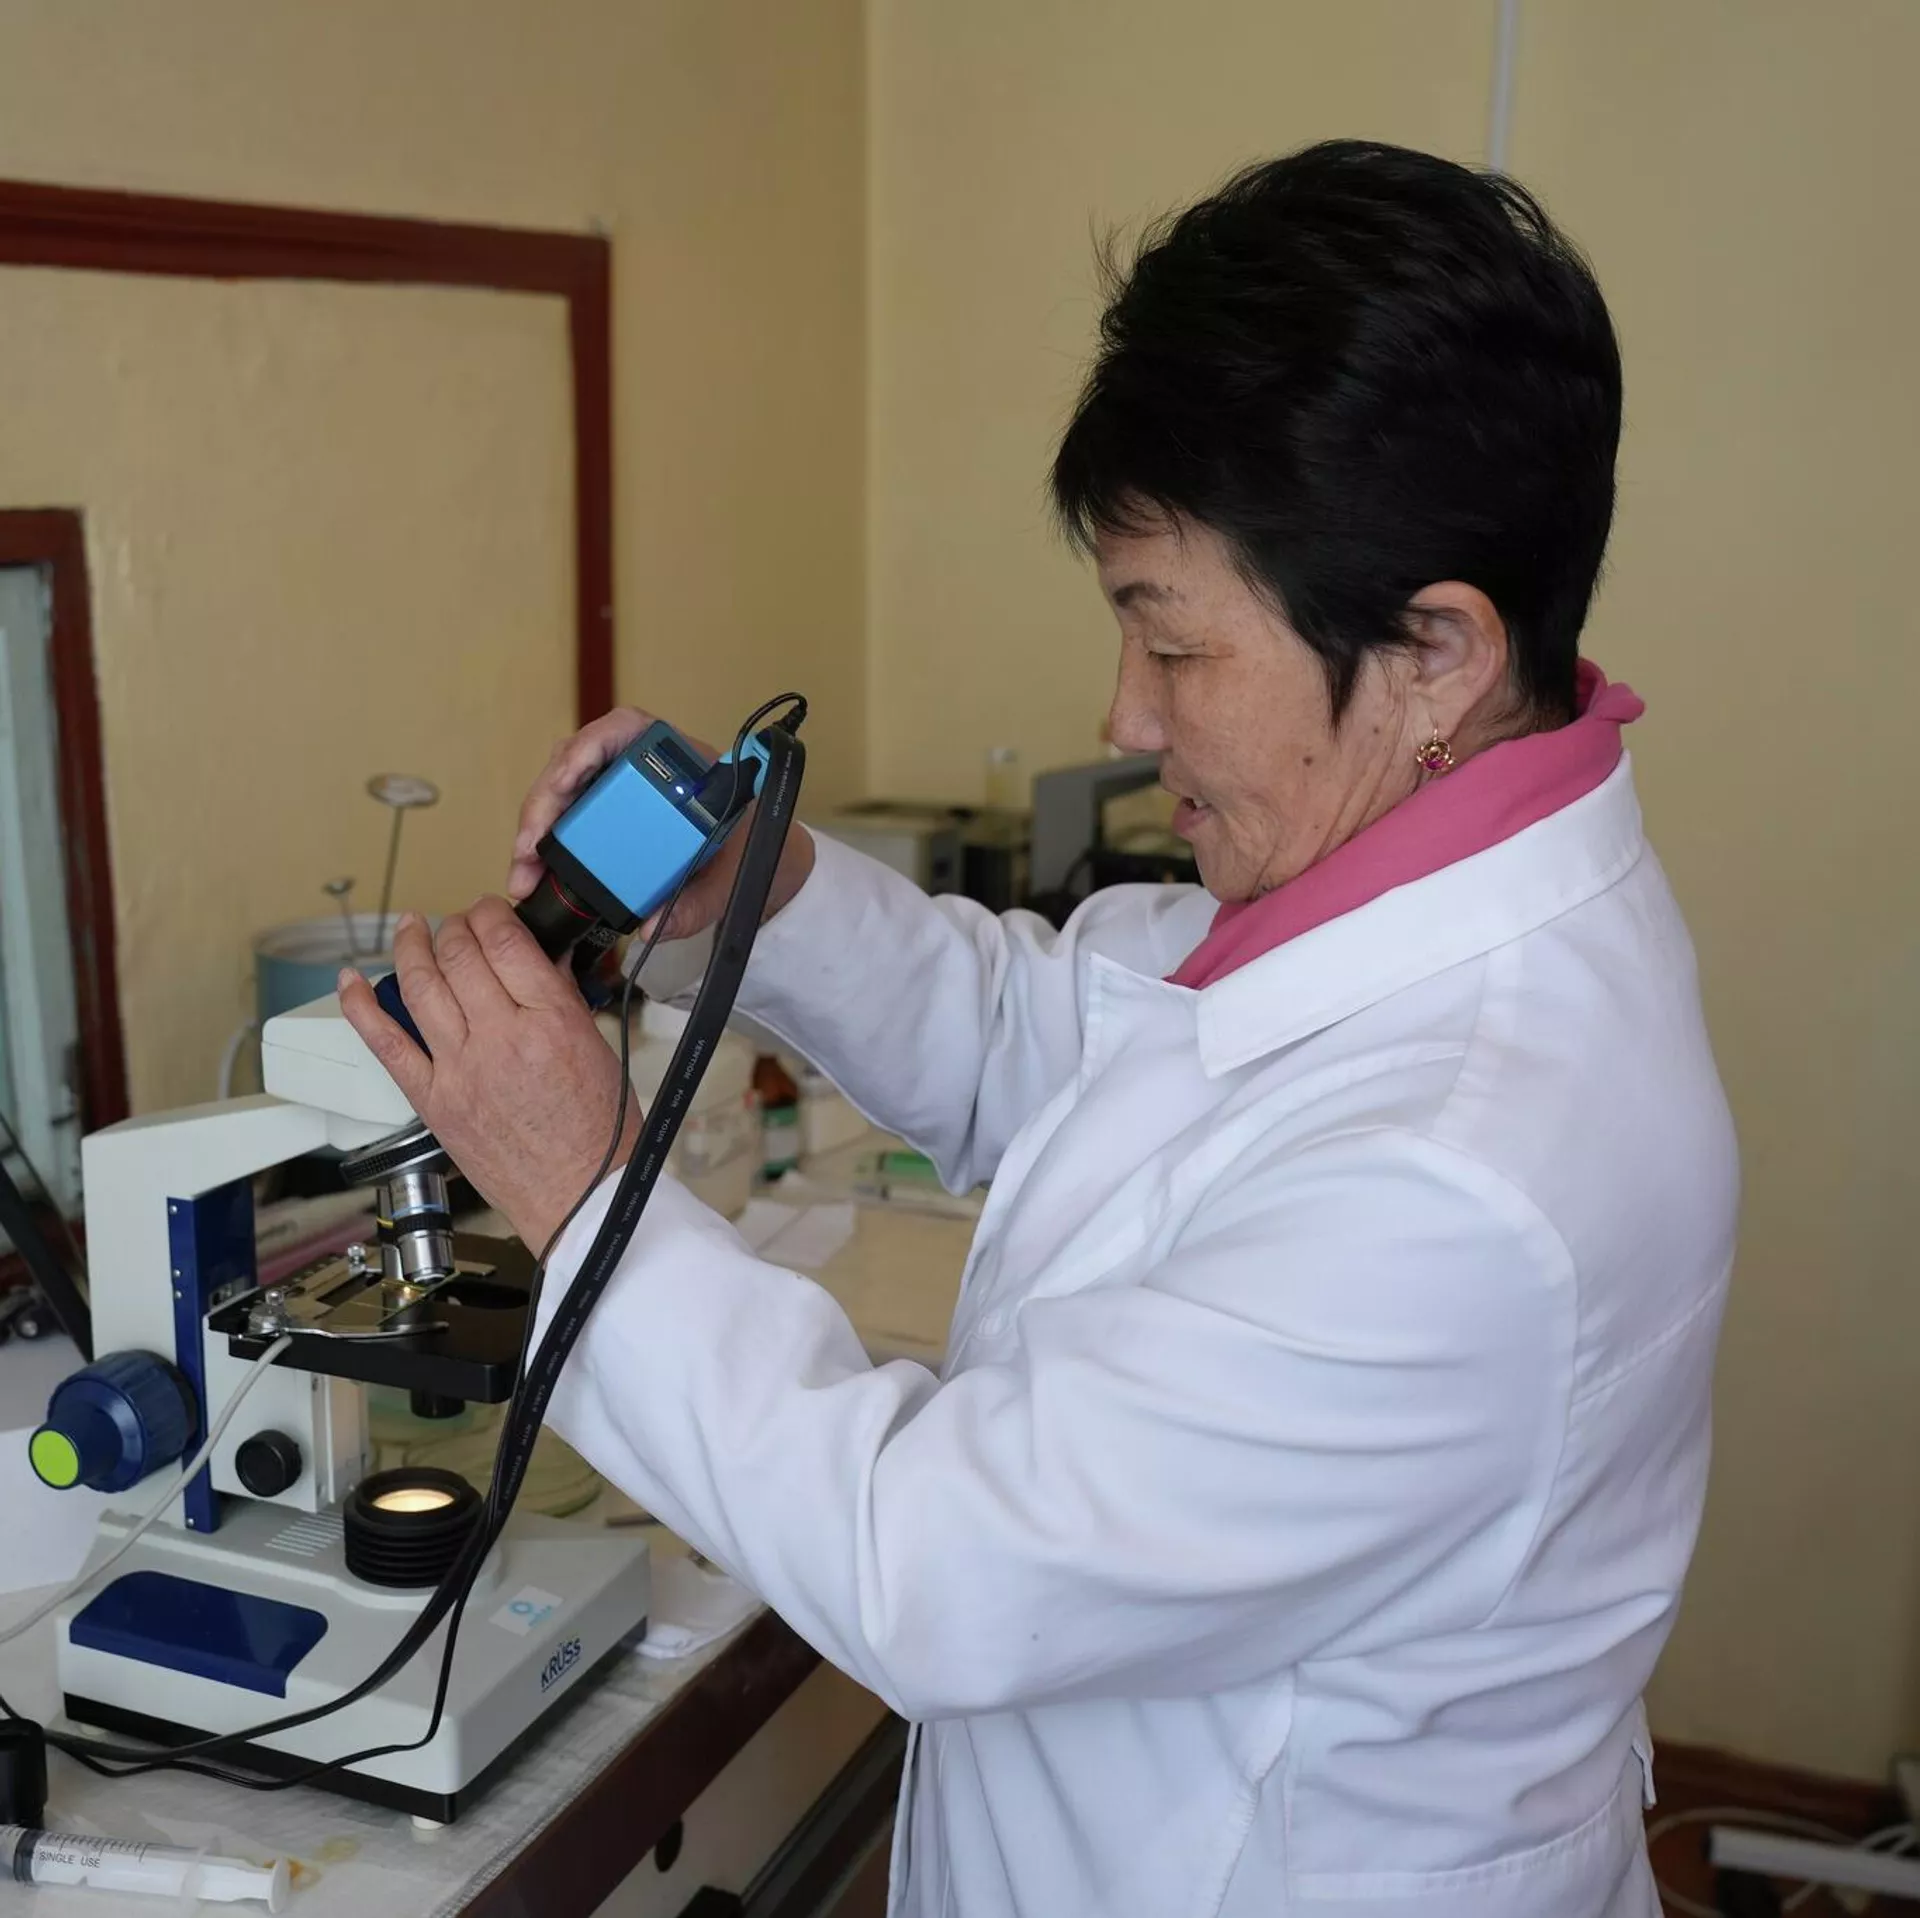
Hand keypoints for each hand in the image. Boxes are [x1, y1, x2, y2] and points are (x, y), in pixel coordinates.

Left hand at [337, 899, 638, 1253]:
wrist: (580, 1196)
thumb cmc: (599, 1132)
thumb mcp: (598, 1048)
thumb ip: (562, 997)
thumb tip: (538, 957)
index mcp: (552, 1022)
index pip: (506, 942)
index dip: (491, 913)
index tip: (490, 910)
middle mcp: (501, 1039)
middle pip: (460, 956)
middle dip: (454, 926)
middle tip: (458, 922)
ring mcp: (460, 1070)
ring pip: (420, 986)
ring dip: (410, 947)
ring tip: (410, 929)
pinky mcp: (432, 1100)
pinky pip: (386, 1044)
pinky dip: (361, 1006)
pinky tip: (350, 980)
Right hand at [508, 706, 816, 941]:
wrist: (762, 863)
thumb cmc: (748, 854)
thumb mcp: (730, 880)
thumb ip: (697, 904)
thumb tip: (652, 926)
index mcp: (679, 760)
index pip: (624, 728)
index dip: (588, 748)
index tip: (565, 781)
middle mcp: (641, 764)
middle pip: (576, 761)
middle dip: (544, 804)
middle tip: (528, 850)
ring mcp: (618, 787)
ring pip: (561, 791)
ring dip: (535, 828)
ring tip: (523, 873)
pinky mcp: (604, 815)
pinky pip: (567, 819)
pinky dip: (545, 845)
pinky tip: (533, 875)